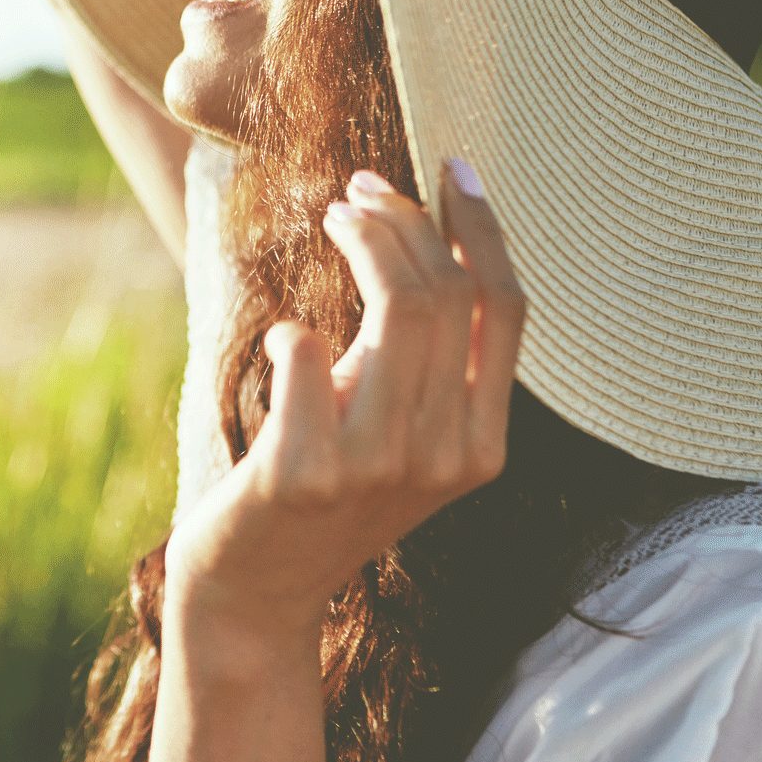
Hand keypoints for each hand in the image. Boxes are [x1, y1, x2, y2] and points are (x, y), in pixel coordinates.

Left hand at [163, 157, 528, 668]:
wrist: (254, 592)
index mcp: (481, 445)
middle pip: (448, 294)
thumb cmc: (319, 485)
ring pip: (398, 310)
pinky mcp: (303, 474)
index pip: (507, 309)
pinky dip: (293, 329)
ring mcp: (376, 468)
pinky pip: (307, 357)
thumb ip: (424, 356)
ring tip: (330, 217)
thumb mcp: (394, 426)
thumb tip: (419, 225)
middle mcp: (444, 457)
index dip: (481, 228)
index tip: (452, 169)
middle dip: (404, 220)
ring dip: (359, 240)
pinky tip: (282, 337)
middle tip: (357, 191)